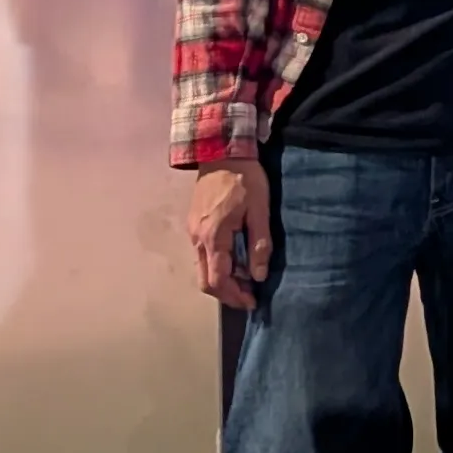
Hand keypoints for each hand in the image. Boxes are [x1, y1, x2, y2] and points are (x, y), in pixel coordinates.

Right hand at [186, 163, 274, 305]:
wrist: (222, 152)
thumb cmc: (246, 180)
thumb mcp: (260, 210)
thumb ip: (259, 245)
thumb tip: (258, 276)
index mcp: (214, 237)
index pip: (217, 280)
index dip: (234, 296)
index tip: (252, 301)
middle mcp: (197, 238)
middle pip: (205, 280)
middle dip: (226, 293)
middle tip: (249, 295)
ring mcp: (192, 232)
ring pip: (202, 269)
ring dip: (222, 279)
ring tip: (246, 276)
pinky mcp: (194, 225)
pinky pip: (202, 255)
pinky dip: (217, 265)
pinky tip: (235, 258)